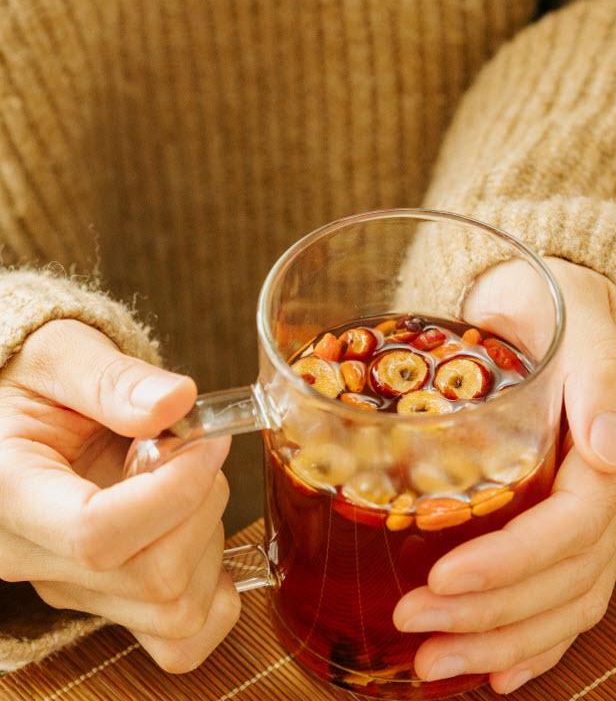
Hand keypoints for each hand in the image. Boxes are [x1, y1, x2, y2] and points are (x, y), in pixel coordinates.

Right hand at [0, 320, 238, 671]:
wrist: (27, 413)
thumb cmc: (41, 383)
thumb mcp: (65, 356)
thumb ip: (114, 379)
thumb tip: (178, 402)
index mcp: (10, 495)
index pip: (98, 535)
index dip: (177, 490)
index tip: (208, 441)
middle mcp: (35, 559)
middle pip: (154, 577)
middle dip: (204, 504)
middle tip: (196, 451)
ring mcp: (73, 587)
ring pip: (176, 610)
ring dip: (211, 539)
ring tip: (188, 486)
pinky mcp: (108, 600)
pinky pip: (178, 640)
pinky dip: (215, 595)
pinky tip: (203, 536)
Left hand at [393, 258, 615, 692]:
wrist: (554, 301)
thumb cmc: (547, 294)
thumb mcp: (568, 304)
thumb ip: (599, 369)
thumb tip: (613, 451)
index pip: (580, 514)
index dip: (514, 556)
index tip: (444, 577)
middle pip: (573, 569)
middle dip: (494, 610)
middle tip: (417, 627)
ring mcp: (610, 497)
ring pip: (574, 593)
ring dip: (506, 637)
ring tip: (437, 663)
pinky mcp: (583, 513)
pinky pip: (574, 589)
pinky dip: (536, 637)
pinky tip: (495, 669)